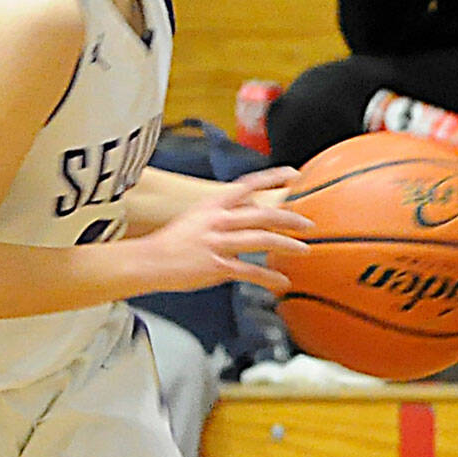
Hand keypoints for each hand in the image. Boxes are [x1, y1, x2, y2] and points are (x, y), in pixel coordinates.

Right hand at [125, 168, 311, 293]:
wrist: (149, 261)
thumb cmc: (171, 242)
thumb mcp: (195, 218)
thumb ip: (221, 214)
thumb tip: (247, 212)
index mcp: (212, 205)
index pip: (248, 185)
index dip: (273, 178)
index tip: (294, 174)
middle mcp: (217, 220)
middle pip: (262, 214)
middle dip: (289, 219)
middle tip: (307, 224)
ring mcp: (218, 243)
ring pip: (261, 240)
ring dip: (286, 245)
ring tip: (303, 250)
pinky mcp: (217, 266)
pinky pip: (250, 271)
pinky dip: (269, 277)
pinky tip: (281, 282)